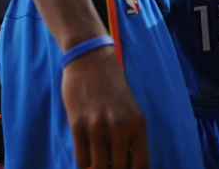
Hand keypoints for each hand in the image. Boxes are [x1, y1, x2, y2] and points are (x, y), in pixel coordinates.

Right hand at [62, 46, 148, 168]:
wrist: (91, 60)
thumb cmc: (112, 87)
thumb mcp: (130, 110)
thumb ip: (130, 137)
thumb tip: (125, 165)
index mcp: (138, 124)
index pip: (141, 165)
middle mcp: (120, 127)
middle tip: (108, 161)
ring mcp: (98, 126)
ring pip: (98, 167)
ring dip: (97, 166)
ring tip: (97, 157)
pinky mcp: (78, 124)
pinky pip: (81, 159)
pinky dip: (83, 161)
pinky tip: (86, 151)